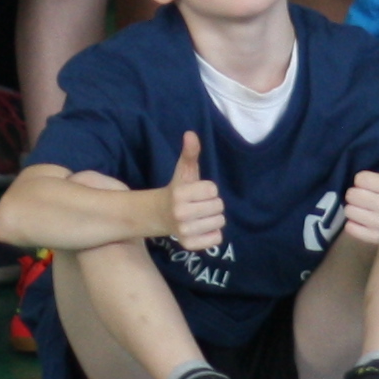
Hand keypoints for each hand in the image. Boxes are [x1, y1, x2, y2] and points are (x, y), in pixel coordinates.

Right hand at [164, 133, 224, 254]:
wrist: (158, 215)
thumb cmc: (177, 190)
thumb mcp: (183, 171)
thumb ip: (190, 153)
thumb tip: (190, 134)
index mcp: (180, 194)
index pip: (213, 190)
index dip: (207, 189)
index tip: (196, 192)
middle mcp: (181, 214)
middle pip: (219, 206)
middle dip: (211, 203)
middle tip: (198, 204)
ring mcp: (184, 231)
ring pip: (220, 222)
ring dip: (213, 218)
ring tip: (199, 216)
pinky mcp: (189, 245)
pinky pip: (217, 238)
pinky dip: (213, 234)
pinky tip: (201, 228)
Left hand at [341, 132, 378, 247]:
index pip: (359, 179)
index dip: (363, 180)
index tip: (371, 185)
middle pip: (351, 195)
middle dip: (356, 194)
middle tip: (366, 197)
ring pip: (349, 211)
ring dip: (354, 209)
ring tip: (364, 209)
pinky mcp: (375, 238)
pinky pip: (350, 228)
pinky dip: (353, 224)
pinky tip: (364, 221)